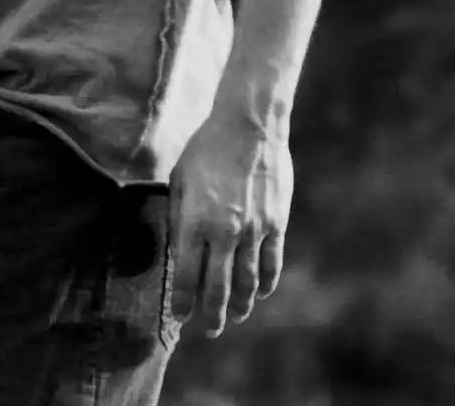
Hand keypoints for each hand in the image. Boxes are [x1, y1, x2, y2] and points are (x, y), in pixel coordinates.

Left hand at [169, 110, 292, 337]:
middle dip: (212, 316)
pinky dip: (266, 284)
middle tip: (210, 330)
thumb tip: (179, 254)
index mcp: (194, 222)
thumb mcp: (180, 180)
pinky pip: (272, 264)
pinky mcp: (276, 224)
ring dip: (241, 305)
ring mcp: (253, 231)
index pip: (186, 278)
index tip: (181, 317)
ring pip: (247, 283)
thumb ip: (178, 218)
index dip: (183, 303)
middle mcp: (224, 233)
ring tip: (236, 316)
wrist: (249, 126)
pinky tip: (261, 292)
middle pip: (217, 290)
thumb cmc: (207, 149)